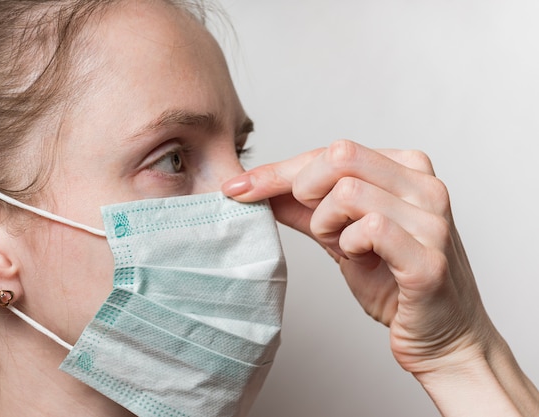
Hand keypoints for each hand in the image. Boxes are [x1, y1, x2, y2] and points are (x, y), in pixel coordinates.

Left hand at [222, 140, 492, 373]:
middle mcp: (426, 185)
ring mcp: (432, 219)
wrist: (439, 337)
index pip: (333, 151)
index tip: (237, 188)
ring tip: (343, 247)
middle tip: (317, 227)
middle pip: (340, 156)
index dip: (278, 170)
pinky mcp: (429, 258)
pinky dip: (348, 245)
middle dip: (306, 191)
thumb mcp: (342, 235)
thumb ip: (305, 208)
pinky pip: (369, 228)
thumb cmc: (392, 282)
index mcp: (408, 169)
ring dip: (327, 225)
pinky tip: (360, 260)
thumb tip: (256, 188)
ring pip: (348, 192)